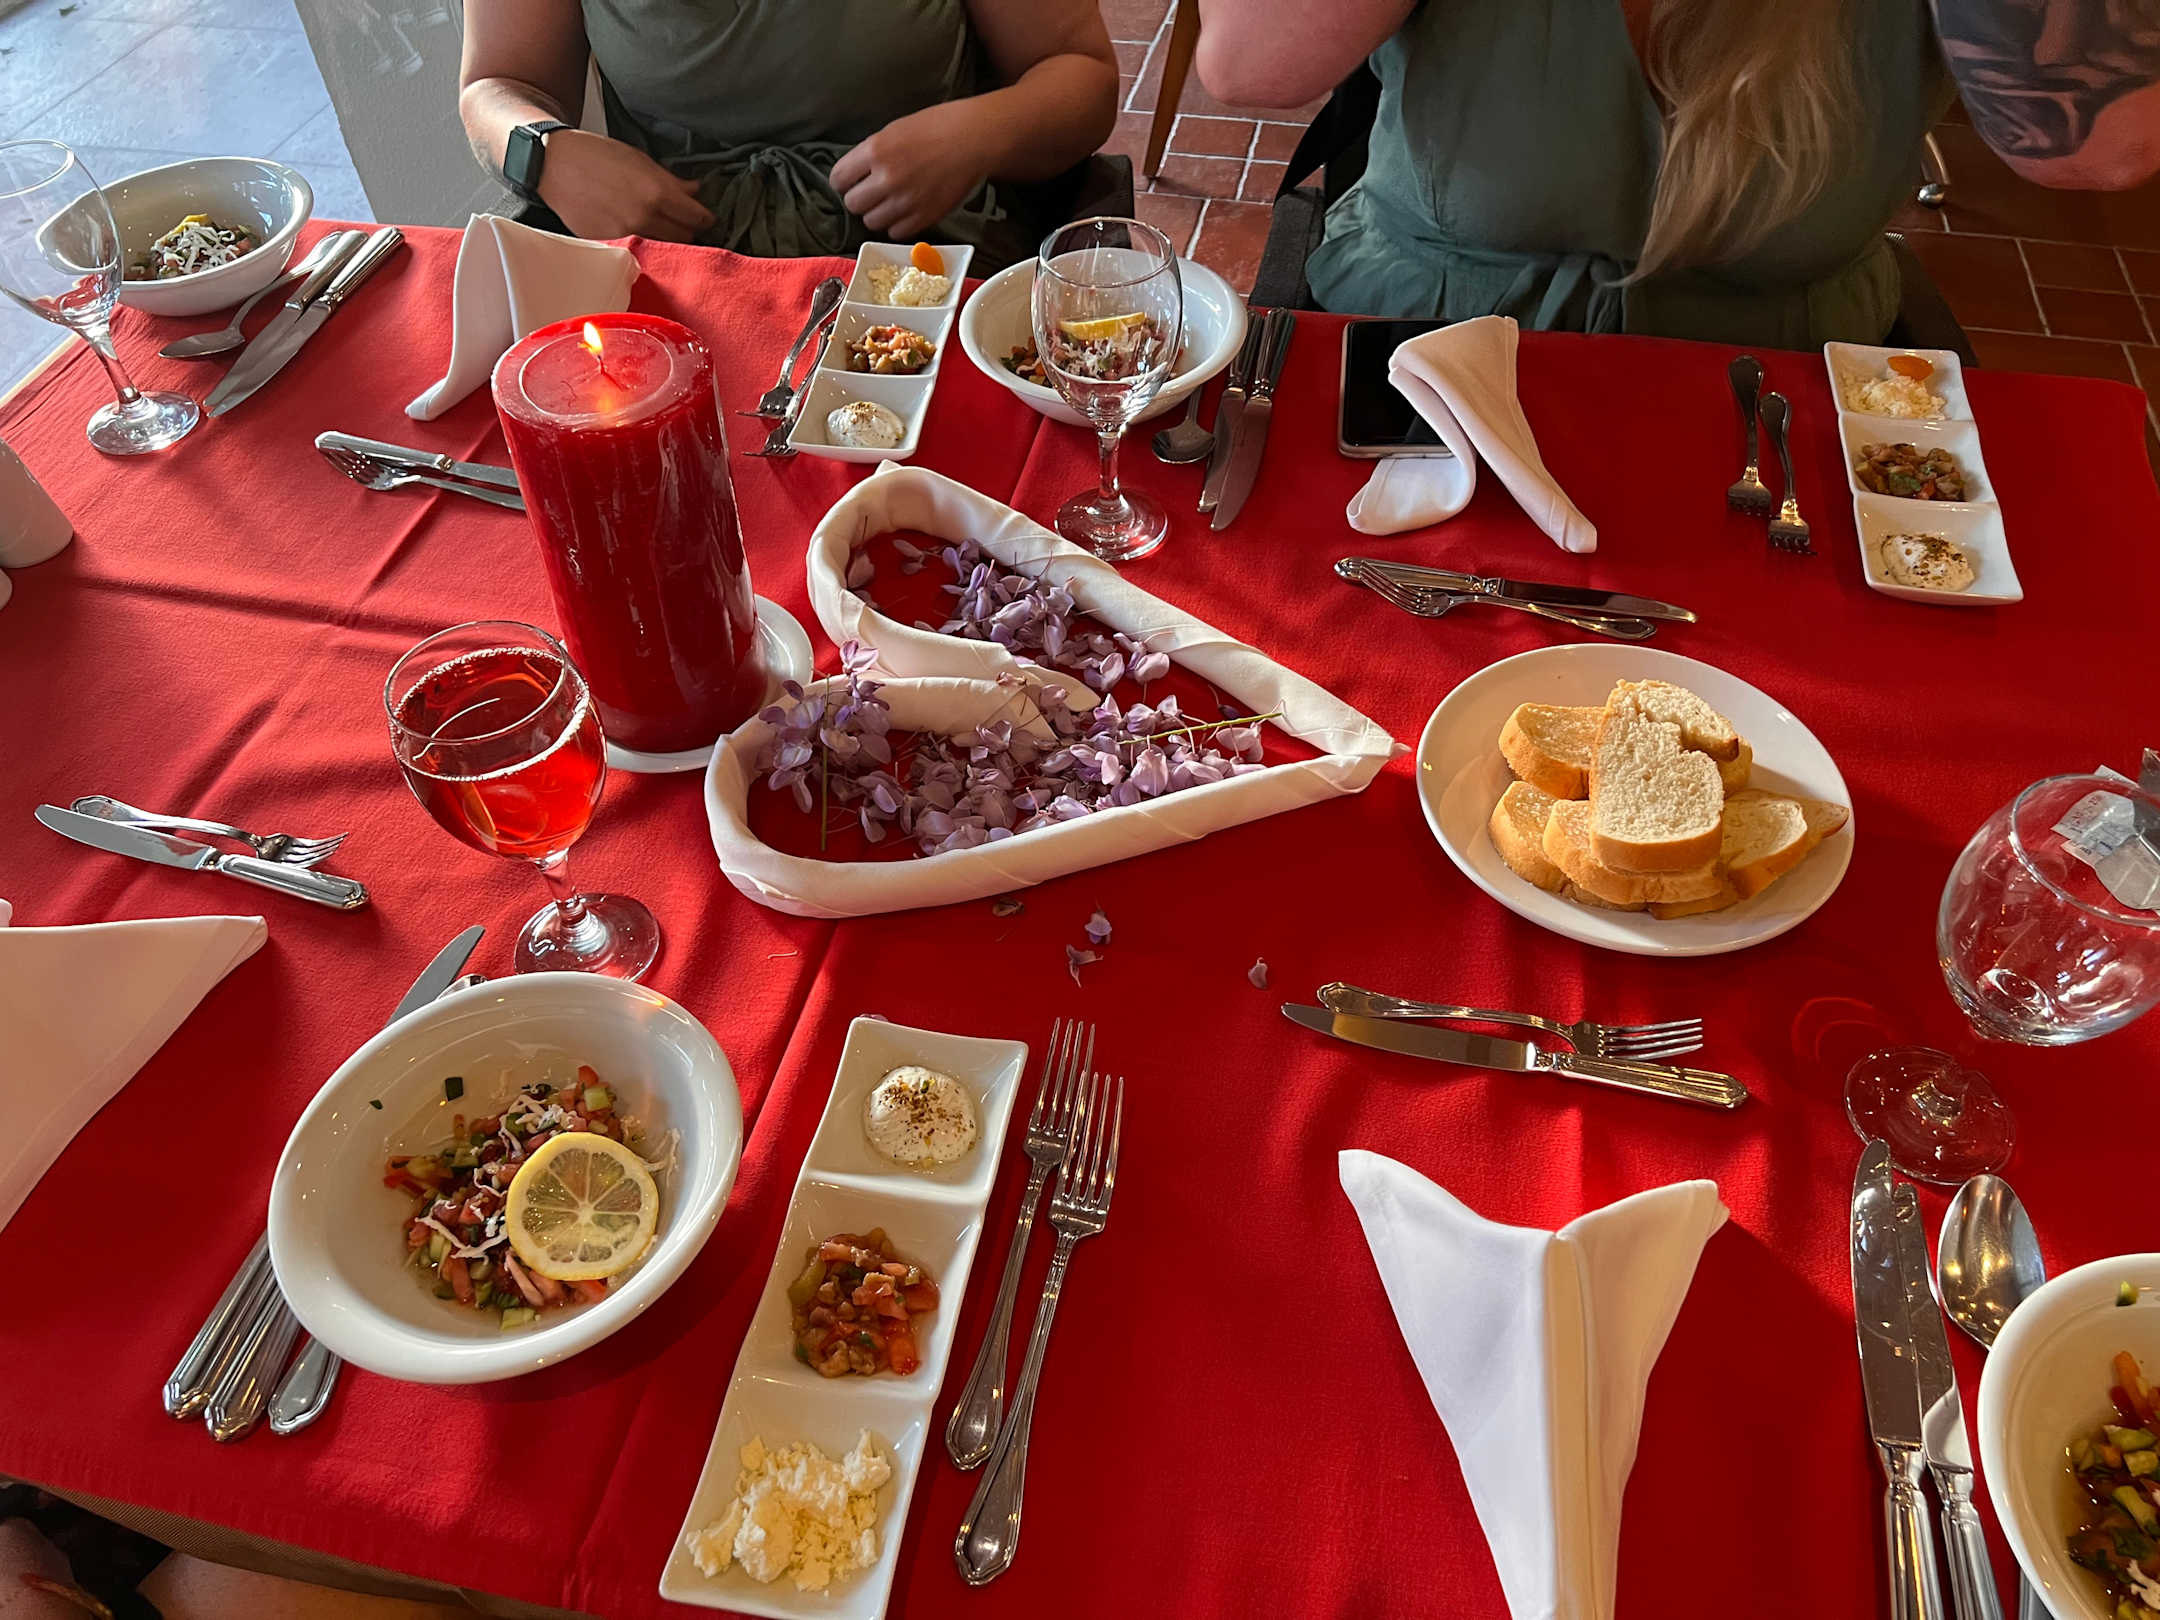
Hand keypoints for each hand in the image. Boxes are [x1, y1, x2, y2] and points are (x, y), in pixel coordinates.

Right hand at [535, 129, 714, 241]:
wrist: (553, 164)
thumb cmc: (594, 154)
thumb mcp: (638, 159)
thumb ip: (670, 180)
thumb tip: (695, 190)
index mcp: (657, 193)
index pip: (698, 218)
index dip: (705, 218)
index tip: (705, 217)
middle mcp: (644, 218)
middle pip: (685, 238)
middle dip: (688, 230)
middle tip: (684, 223)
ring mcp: (625, 235)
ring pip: (662, 249)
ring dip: (666, 241)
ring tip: (661, 228)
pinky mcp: (608, 244)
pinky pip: (635, 251)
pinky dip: (641, 244)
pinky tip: (636, 231)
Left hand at [830, 101, 995, 237]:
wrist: (973, 139)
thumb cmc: (936, 127)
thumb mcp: (894, 130)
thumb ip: (872, 152)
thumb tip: (856, 173)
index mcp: (875, 150)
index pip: (839, 179)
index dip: (843, 181)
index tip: (850, 182)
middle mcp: (886, 178)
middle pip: (853, 204)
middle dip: (860, 198)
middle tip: (872, 193)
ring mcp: (905, 200)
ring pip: (872, 221)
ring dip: (878, 214)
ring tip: (891, 202)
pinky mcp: (924, 216)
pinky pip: (896, 232)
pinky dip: (898, 224)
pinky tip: (906, 211)